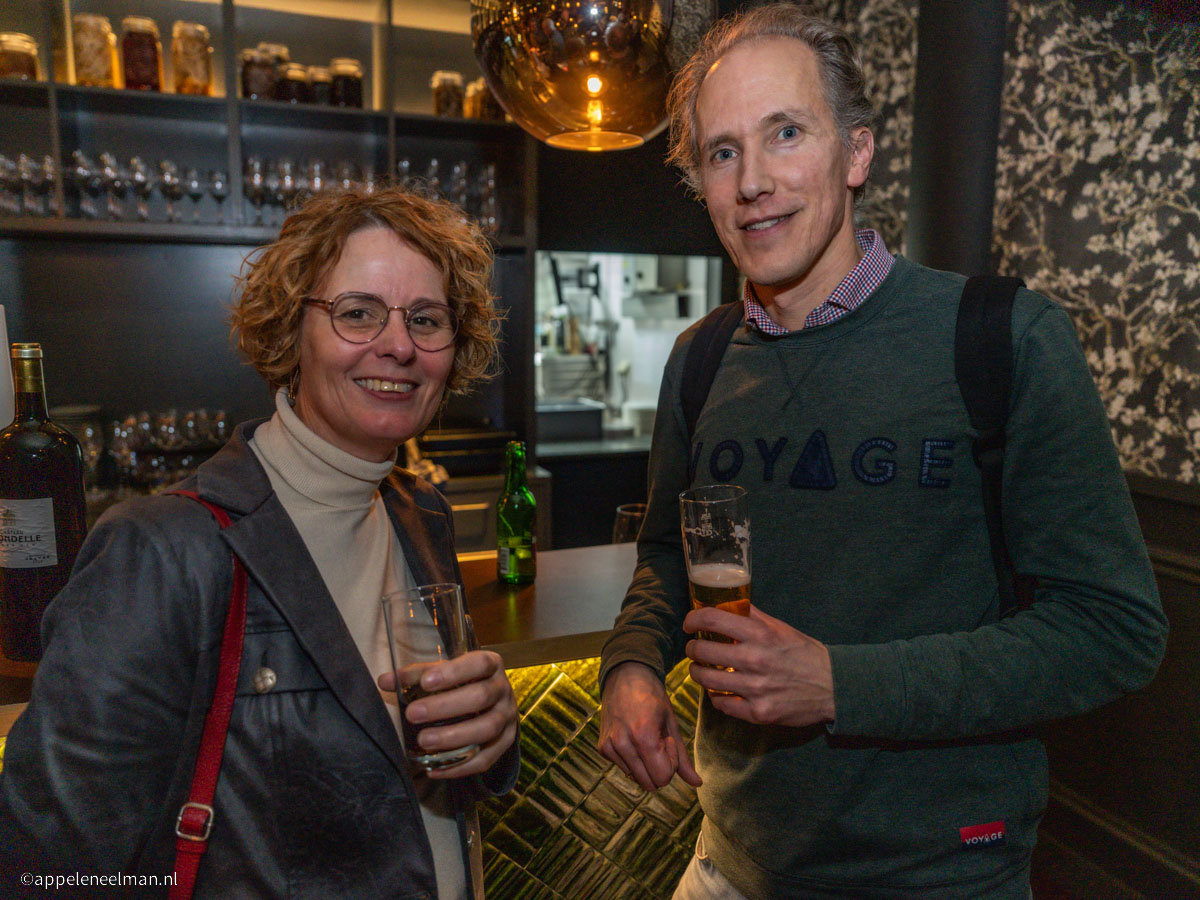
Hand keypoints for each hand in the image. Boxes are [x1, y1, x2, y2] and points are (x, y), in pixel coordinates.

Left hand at [377, 649, 517, 778]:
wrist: (493, 701)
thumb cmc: (463, 682)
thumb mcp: (445, 672)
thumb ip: (418, 675)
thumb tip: (385, 681)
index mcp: (491, 664)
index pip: (478, 663)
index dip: (454, 672)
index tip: (426, 683)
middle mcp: (503, 690)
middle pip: (480, 697)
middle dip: (445, 707)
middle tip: (412, 714)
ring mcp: (507, 717)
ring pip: (487, 728)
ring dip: (454, 737)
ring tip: (423, 741)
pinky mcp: (505, 743)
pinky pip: (486, 759)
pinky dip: (459, 766)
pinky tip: (434, 768)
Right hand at [598, 661, 701, 790]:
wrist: (625, 676)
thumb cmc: (653, 697)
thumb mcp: (671, 723)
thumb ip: (683, 757)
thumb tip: (697, 784)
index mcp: (643, 736)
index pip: (663, 778)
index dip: (671, 763)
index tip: (668, 740)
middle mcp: (622, 744)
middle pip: (650, 784)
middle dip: (659, 768)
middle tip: (658, 742)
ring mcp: (609, 746)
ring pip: (637, 779)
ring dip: (646, 765)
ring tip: (645, 738)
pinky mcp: (602, 748)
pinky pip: (625, 769)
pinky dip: (633, 760)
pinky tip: (633, 738)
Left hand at [684, 604, 835, 727]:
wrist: (833, 687)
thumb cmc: (804, 653)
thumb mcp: (780, 627)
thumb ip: (752, 616)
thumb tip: (726, 603)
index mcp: (760, 634)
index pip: (712, 619)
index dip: (693, 619)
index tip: (689, 623)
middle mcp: (754, 660)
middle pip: (702, 650)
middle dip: (692, 648)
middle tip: (694, 649)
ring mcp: (755, 689)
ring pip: (706, 679)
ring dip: (698, 672)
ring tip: (700, 669)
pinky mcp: (758, 712)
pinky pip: (722, 704)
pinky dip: (716, 696)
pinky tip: (719, 690)